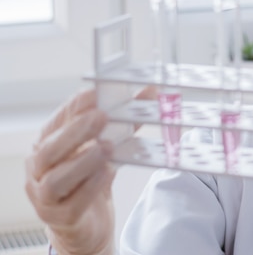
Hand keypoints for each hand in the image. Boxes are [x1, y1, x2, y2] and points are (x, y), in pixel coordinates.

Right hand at [25, 87, 154, 254]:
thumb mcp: (108, 146)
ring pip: (55, 179)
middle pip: (49, 149)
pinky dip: (89, 188)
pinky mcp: (61, 218)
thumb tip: (150, 92)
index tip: (95, 93)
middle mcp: (40, 169)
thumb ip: (127, 121)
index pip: (57, 122)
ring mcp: (45, 196)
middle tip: (100, 117)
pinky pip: (71, 204)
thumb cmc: (92, 179)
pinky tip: (106, 174)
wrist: (88, 222)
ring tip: (106, 148)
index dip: (75, 107)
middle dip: (76, 131)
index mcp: (48, 144)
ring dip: (82, 161)